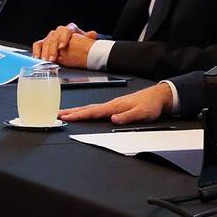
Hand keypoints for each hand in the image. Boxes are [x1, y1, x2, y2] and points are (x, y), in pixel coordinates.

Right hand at [32, 23, 95, 63]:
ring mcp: (51, 37)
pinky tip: (37, 57)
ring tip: (46, 59)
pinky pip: (38, 44)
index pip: (66, 31)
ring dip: (45, 51)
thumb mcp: (85, 40)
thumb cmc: (80, 43)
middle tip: (53, 58)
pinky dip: (37, 51)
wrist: (75, 44)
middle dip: (53, 49)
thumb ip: (87, 38)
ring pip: (46, 41)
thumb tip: (92, 34)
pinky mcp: (44, 42)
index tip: (62, 47)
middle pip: (54, 38)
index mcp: (70, 29)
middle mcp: (59, 31)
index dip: (63, 38)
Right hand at [58, 83, 173, 124]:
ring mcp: (113, 104)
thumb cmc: (151, 105)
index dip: (79, 115)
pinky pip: (96, 108)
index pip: (93, 111)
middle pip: (88, 108)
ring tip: (65, 113)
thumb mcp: (142, 113)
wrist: (159, 96)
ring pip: (91, 108)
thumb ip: (127, 116)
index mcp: (115, 106)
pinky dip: (86, 110)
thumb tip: (114, 119)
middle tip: (57, 114)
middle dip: (72, 112)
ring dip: (77, 110)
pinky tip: (84, 112)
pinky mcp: (115, 106)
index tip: (66, 117)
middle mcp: (111, 104)